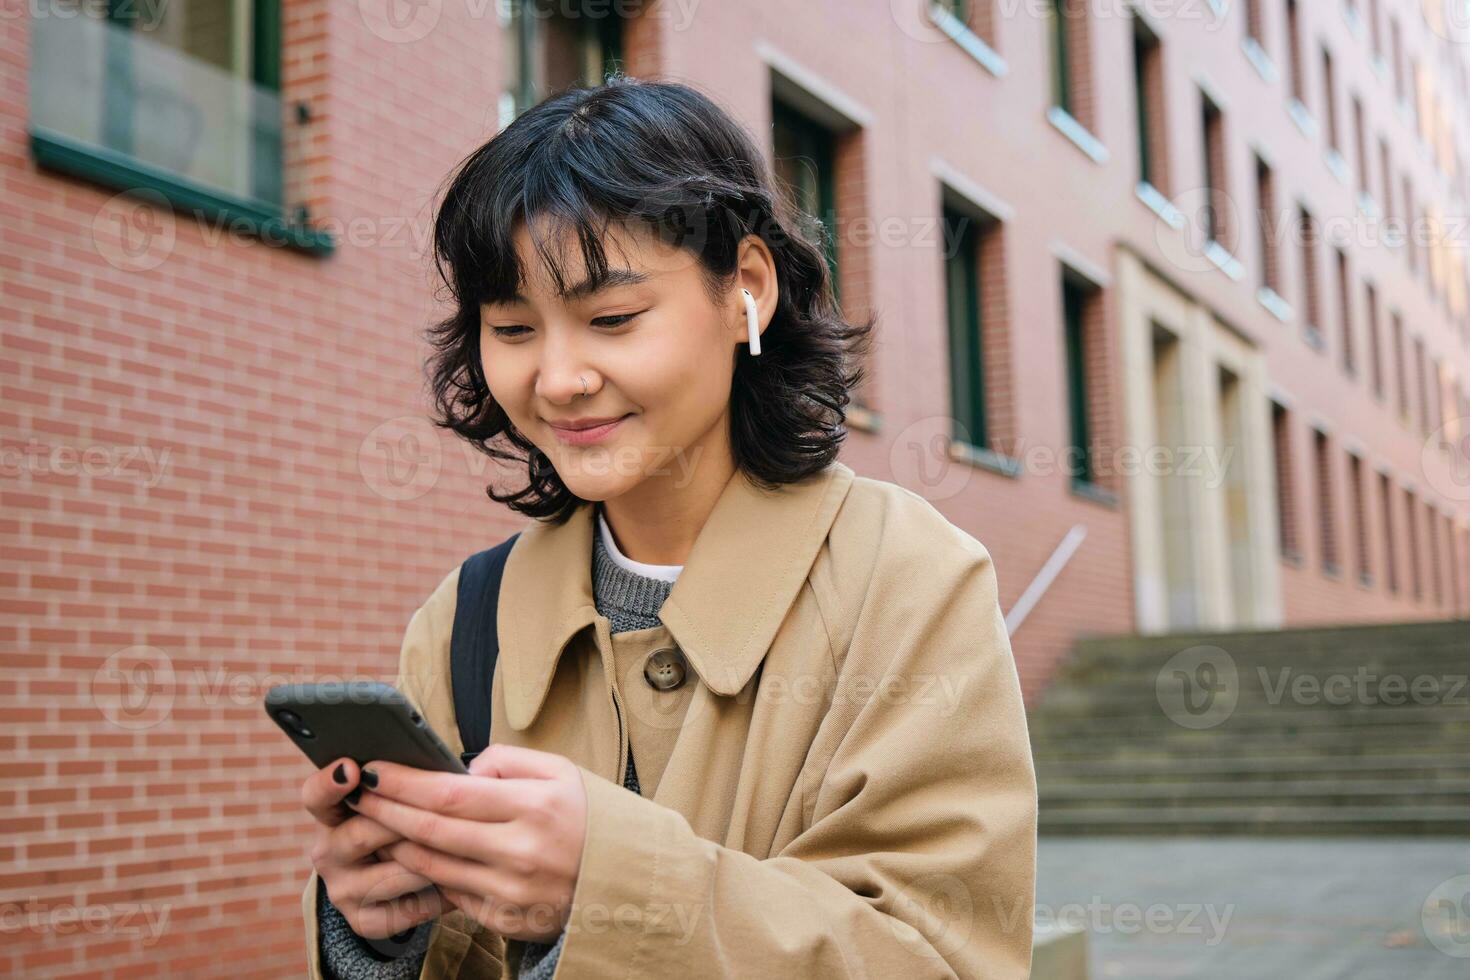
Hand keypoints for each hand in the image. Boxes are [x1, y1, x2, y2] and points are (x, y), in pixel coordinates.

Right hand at [303, 756, 448, 938]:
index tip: (352, 768)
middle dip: (405, 822)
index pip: (316, 795)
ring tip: (462, 848)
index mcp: (330, 814)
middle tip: (441, 811)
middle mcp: (328, 853)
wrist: (388, 881)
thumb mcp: (390, 800)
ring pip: (394, 873)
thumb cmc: (399, 822)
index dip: (330, 782)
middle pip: (362, 833)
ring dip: (431, 860)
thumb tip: (451, 769)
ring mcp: (342, 890)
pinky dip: (439, 894)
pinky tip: (458, 881)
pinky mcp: (363, 921)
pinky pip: (409, 908)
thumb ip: (401, 782)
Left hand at [345, 744, 588, 942]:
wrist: (625, 881)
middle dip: (386, 810)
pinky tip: (411, 853)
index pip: (450, 794)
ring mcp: (512, 892)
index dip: (403, 782)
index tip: (374, 768)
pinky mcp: (506, 921)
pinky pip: (454, 893)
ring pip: (434, 865)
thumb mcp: (561, 771)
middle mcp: (522, 852)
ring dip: (397, 843)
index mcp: (536, 807)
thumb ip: (507, 761)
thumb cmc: (586, 816)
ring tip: (374, 822)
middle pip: (432, 830)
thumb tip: (460, 771)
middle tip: (358, 794)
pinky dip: (429, 872)